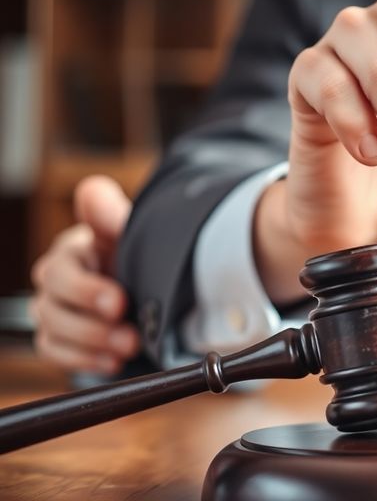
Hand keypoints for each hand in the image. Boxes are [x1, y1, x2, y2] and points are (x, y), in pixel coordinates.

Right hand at [30, 176, 138, 374]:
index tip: (117, 302)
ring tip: (128, 344)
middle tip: (124, 321)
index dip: (85, 285)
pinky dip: (84, 359)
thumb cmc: (140, 261)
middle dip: (90, 311)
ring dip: (91, 338)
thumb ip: (115, 218)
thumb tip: (92, 190)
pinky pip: (53, 350)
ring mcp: (54, 307)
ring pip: (51, 323)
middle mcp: (59, 274)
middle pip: (54, 292)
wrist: (149, 298)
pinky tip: (113, 361)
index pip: (65, 259)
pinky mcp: (57, 336)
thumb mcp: (137, 238)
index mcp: (78, 248)